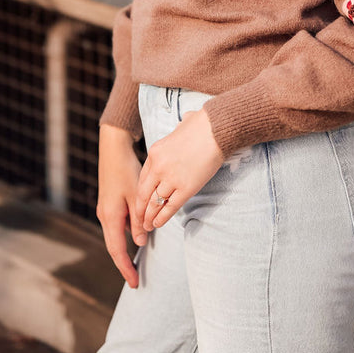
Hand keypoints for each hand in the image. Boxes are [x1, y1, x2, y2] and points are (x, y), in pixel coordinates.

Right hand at [96, 124, 146, 287]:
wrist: (114, 149)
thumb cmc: (126, 170)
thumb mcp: (137, 196)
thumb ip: (139, 220)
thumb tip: (141, 241)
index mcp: (110, 217)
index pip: (117, 250)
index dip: (125, 268)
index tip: (134, 283)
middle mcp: (105, 216)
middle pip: (114, 246)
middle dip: (124, 263)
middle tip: (135, 279)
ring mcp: (106, 209)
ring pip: (117, 235)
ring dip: (126, 248)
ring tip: (137, 262)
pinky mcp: (110, 202)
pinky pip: (119, 224)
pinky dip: (127, 233)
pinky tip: (139, 235)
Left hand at [135, 108, 223, 232]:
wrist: (214, 129)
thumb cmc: (201, 126)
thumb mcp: (178, 129)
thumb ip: (175, 135)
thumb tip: (180, 130)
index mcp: (154, 152)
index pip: (142, 178)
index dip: (141, 194)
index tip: (140, 202)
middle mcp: (158, 167)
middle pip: (144, 193)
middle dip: (140, 210)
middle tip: (138, 220)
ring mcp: (171, 178)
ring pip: (155, 203)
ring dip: (149, 217)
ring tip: (147, 226)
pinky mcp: (186, 188)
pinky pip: (170, 207)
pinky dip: (162, 217)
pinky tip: (158, 224)